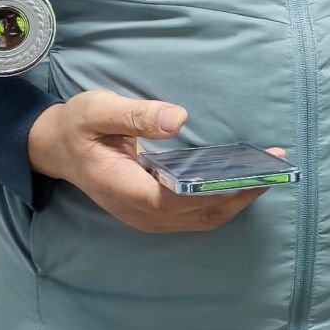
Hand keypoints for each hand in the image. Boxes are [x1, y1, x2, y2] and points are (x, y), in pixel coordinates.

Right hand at [27, 90, 284, 234]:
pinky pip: (195, 215)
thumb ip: (135, 115)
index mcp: (125, 189)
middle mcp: (139, 212)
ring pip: (201, 219)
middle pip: (199, 214)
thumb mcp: (97, 110)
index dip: (219, 189)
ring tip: (267, 171)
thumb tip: (177, 119)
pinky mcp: (154, 212)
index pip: (180, 200)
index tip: (252, 171)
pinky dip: (222, 202)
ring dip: (236, 199)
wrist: (55, 147)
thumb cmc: (77, 126)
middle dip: (240, 192)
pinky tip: (242, 180)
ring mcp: (147, 217)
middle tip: (274, 165)